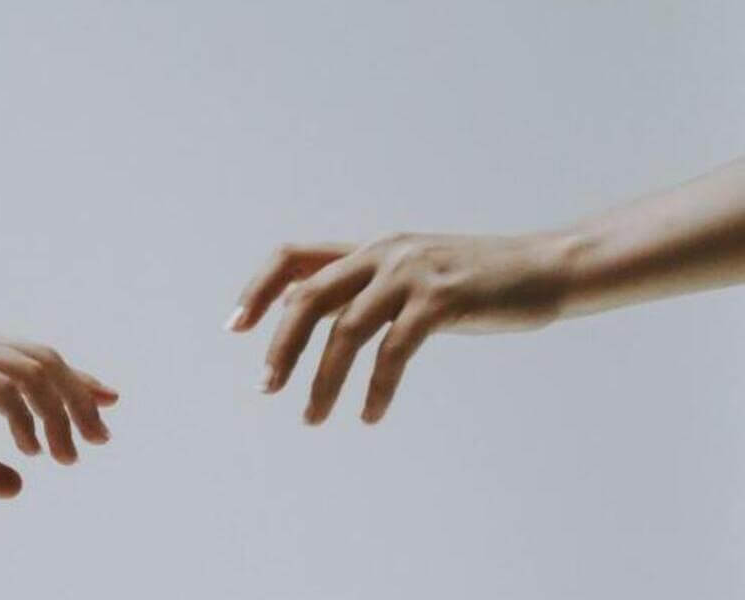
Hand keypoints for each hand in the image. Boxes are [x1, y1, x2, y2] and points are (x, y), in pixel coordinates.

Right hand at [0, 321, 117, 497]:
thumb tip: (21, 487)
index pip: (34, 361)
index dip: (78, 381)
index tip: (109, 408)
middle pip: (45, 359)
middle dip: (80, 400)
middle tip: (98, 443)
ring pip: (30, 369)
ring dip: (58, 413)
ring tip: (67, 456)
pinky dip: (22, 416)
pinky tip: (29, 449)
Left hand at [225, 233, 570, 424]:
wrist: (549, 267)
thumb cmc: (479, 279)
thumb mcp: (414, 276)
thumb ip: (367, 288)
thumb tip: (311, 312)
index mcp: (370, 248)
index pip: (292, 256)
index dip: (257, 289)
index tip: (236, 327)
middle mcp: (383, 254)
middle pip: (308, 298)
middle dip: (281, 347)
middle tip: (267, 388)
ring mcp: (412, 274)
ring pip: (345, 330)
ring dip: (322, 380)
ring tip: (312, 417)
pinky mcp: (443, 300)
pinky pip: (394, 350)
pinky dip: (375, 387)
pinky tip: (369, 415)